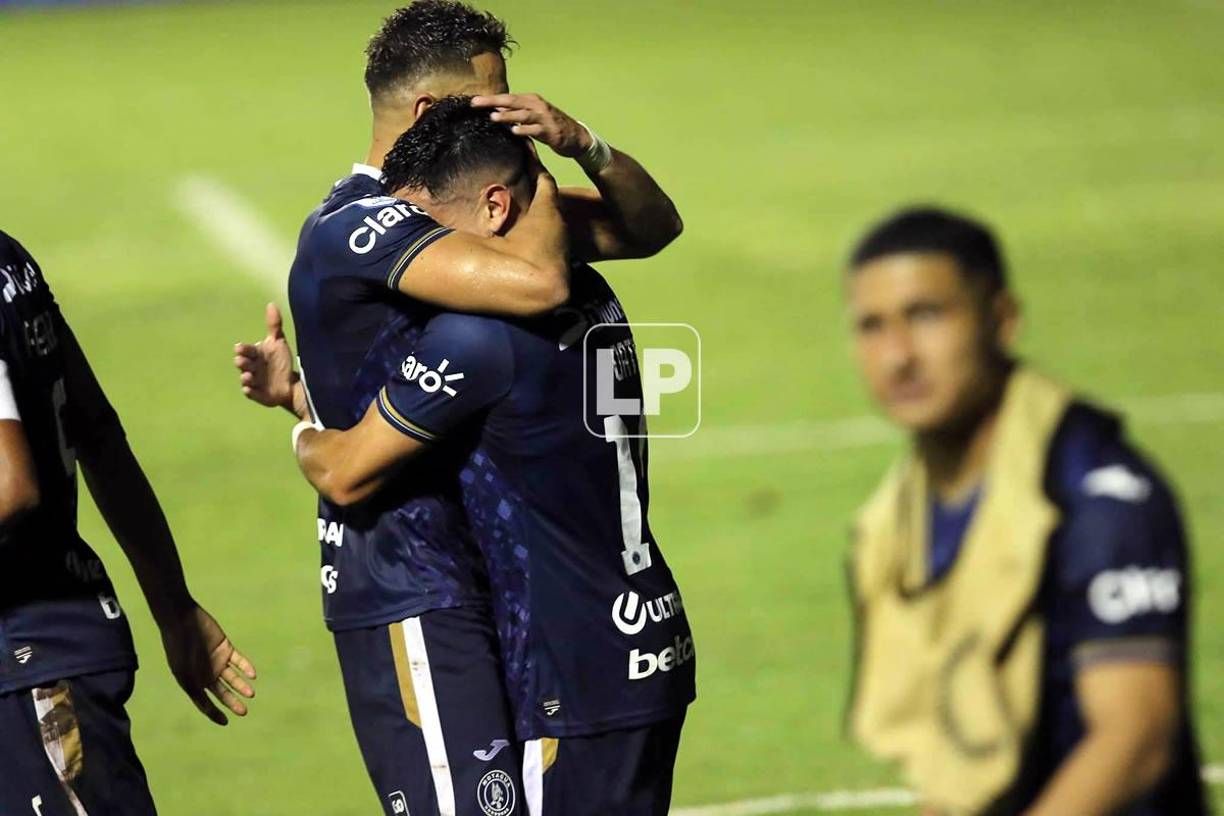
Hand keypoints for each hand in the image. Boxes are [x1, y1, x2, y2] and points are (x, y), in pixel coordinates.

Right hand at [159, 604, 256, 724]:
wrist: (182, 622)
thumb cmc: (179, 649)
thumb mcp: (185, 675)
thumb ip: (196, 692)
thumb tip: (207, 709)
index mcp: (193, 682)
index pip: (205, 702)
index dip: (214, 713)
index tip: (226, 722)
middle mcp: (206, 674)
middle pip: (222, 692)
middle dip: (232, 702)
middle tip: (243, 712)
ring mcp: (217, 661)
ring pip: (233, 677)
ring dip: (242, 686)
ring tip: (251, 694)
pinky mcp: (226, 648)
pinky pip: (239, 660)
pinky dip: (246, 667)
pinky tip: (252, 675)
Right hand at [234, 303, 303, 415]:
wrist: (290, 382)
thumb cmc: (280, 361)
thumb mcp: (278, 342)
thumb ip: (273, 325)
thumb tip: (271, 304)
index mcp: (254, 354)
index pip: (246, 350)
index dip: (243, 349)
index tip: (239, 348)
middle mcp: (251, 367)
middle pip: (243, 364)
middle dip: (242, 362)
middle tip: (242, 360)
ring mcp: (253, 381)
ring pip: (246, 379)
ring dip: (246, 378)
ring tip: (248, 376)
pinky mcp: (258, 394)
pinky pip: (251, 393)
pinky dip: (250, 392)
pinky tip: (250, 390)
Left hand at [472, 94, 592, 158]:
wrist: (576, 136)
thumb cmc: (550, 126)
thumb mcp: (532, 116)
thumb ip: (515, 113)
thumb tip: (494, 111)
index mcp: (531, 100)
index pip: (507, 97)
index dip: (490, 99)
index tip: (473, 101)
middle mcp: (536, 105)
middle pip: (512, 101)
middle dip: (492, 102)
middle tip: (476, 104)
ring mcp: (544, 118)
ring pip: (523, 114)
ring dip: (507, 116)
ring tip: (493, 117)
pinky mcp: (550, 131)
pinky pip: (535, 130)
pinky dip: (525, 130)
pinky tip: (515, 131)